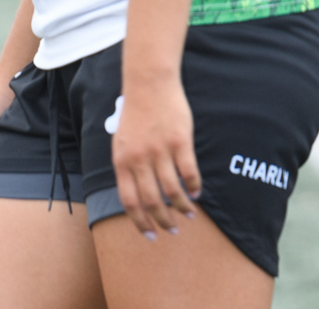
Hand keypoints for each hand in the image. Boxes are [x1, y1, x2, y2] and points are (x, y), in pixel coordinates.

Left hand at [111, 72, 200, 238]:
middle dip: (163, 220)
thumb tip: (137, 192)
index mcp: (122, 162)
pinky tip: (197, 192)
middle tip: (174, 230)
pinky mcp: (180, 141)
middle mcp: (139, 160)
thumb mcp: (121, 142)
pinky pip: (188, 171)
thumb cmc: (135, 113)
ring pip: (172, 189)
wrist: (148, 83)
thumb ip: (127, 166)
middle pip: (152, 200)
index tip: (151, 235)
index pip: (130, 202)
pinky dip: (194, 185)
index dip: (141, 222)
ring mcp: (160, 151)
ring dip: (182, 206)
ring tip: (189, 214)